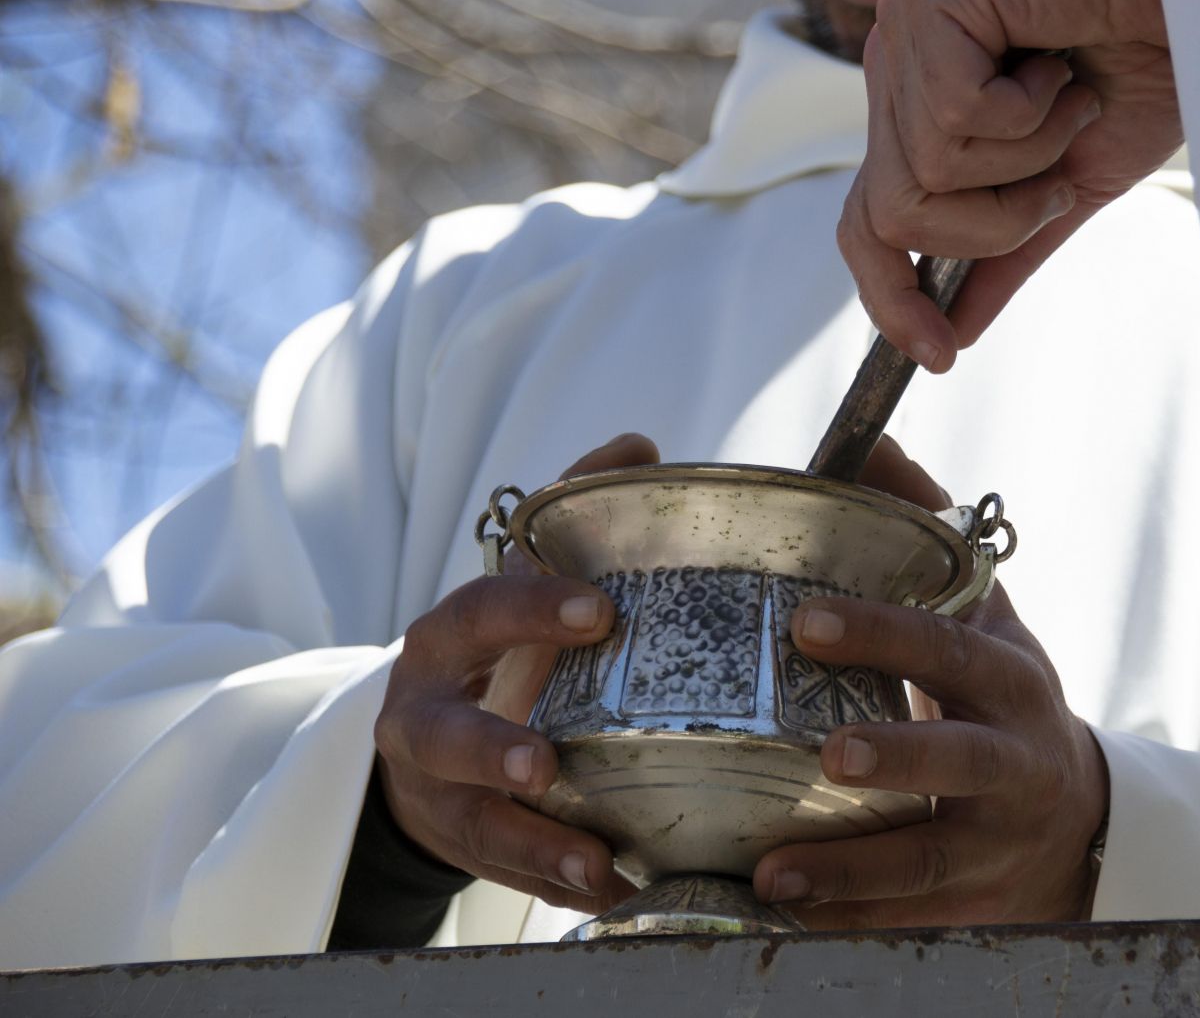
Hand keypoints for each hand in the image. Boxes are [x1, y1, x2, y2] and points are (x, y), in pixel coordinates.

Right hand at [372, 433, 659, 912]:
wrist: (426, 736)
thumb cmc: (495, 647)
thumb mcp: (520, 581)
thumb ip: (569, 517)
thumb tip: (638, 447)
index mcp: (447, 637)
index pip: (478, 612)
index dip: (529, 610)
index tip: (598, 613)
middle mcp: (422, 713)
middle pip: (441, 732)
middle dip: (489, 748)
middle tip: (545, 762)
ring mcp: (434, 787)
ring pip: (470, 818)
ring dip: (530, 841)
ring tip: (593, 862)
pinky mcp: (460, 841)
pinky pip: (501, 868)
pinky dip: (550, 881)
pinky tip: (608, 891)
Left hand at [752, 439, 1109, 928]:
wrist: (1074, 818)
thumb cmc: (1000, 697)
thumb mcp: (984, 616)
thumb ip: (928, 534)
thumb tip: (873, 443)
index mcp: (1007, 677)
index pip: (951, 646)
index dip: (886, 632)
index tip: (807, 622)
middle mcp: (1013, 756)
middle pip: (961, 756)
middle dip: (898, 753)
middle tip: (827, 755)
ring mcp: (997, 837)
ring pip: (930, 856)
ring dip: (852, 868)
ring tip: (774, 871)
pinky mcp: (974, 899)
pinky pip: (908, 917)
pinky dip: (846, 920)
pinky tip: (781, 918)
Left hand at [838, 0, 1179, 370]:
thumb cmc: (1148, 65)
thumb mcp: (1069, 185)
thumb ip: (1004, 253)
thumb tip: (952, 333)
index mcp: (920, 107)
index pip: (868, 220)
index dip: (890, 295)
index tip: (938, 355)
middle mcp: (899, 65)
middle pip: (893, 214)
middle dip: (992, 225)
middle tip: (1059, 179)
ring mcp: (905, 27)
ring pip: (924, 173)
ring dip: (1024, 162)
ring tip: (1069, 103)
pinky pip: (953, 116)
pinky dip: (1029, 114)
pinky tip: (1059, 65)